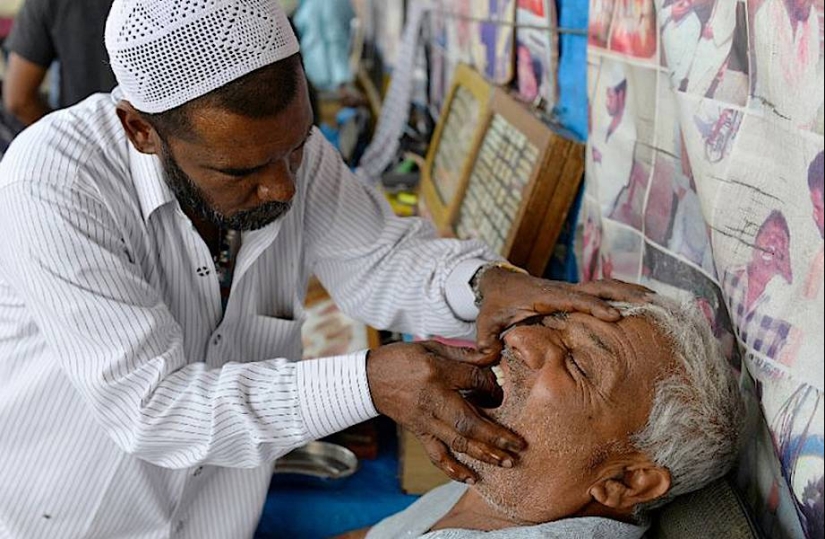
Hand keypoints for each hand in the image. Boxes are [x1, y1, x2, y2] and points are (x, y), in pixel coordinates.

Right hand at [366, 340, 524, 483]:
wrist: (368, 379)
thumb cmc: (401, 359)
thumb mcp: (432, 347)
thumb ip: (464, 354)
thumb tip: (494, 355)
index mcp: (436, 372)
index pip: (473, 381)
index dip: (493, 386)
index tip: (502, 390)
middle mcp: (432, 399)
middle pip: (469, 420)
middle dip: (496, 435)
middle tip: (519, 444)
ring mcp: (425, 420)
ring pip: (457, 441)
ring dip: (484, 453)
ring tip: (507, 462)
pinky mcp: (420, 433)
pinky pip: (437, 455)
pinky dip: (453, 469)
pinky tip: (472, 477)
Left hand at [475, 271, 652, 357]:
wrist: (497, 284)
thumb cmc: (494, 306)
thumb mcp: (486, 324)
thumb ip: (486, 342)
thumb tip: (486, 358)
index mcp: (543, 296)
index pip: (572, 299)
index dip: (593, 307)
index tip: (614, 316)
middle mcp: (561, 290)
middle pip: (596, 287)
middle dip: (621, 294)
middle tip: (649, 302)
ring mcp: (570, 290)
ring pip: (603, 286)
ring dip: (628, 290)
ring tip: (657, 299)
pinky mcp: (575, 294)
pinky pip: (602, 291)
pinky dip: (623, 293)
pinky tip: (644, 300)